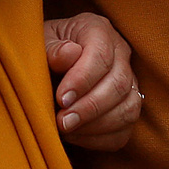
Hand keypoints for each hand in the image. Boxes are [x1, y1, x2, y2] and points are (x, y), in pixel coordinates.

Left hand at [45, 13, 141, 150]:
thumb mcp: (39, 41)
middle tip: (62, 122)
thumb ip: (51, 48)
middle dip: (89, 107)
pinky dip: (100, 138)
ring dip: (97, 126)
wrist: (46, 63)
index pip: (101, 55)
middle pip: (118, 84)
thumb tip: (70, 54)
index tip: (61, 98)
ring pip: (128, 108)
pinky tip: (75, 136)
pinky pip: (124, 131)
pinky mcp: (125, 107)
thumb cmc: (42, 49)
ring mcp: (128, 81)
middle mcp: (120, 53)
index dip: (82, 80)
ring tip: (67, 130)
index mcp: (98, 30)